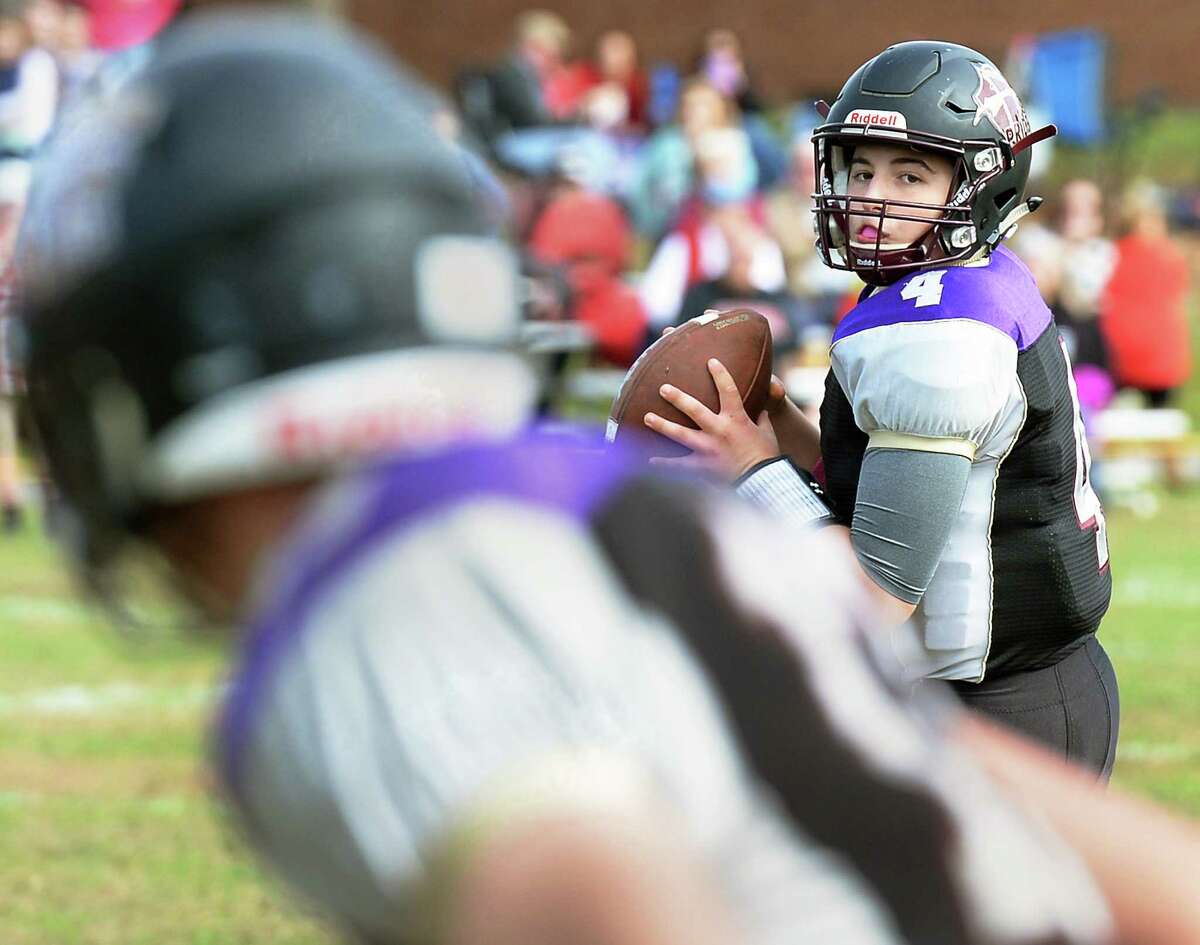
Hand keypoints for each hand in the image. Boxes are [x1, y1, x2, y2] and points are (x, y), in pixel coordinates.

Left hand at [644, 358, 780, 480]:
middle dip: (677, 397)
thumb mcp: (767, 434)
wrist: (762, 481)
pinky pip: (679, 464)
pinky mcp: (702, 466)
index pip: (728, 389)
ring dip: (662, 425)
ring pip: (680, 434)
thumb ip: (762, 419)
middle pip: (693, 409)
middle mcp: (719, 430)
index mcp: (737, 419)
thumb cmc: (766, 456)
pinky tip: (649, 460)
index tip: (711, 361)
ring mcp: (708, 448)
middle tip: (663, 388)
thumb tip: (763, 410)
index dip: (720, 374)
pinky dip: (664, 463)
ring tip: (647, 417)